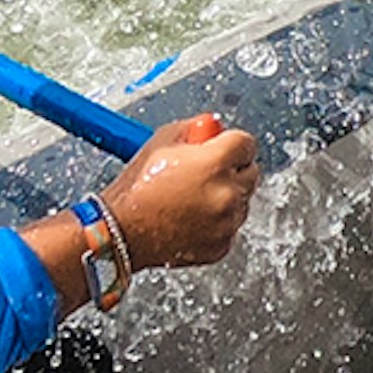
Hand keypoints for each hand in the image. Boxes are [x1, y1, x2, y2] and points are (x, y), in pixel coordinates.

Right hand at [101, 112, 258, 270]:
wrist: (120, 231)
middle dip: (232, 168)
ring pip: (242, 201)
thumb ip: (194, 129)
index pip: (247, 143)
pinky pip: (230, 227)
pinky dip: (217, 222)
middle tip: (205, 172)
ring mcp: (226, 223)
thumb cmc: (137, 187)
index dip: (230, 142)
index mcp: (216, 163)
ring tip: (191, 198)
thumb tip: (211, 127)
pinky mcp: (222, 245)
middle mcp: (227, 193)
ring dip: (226, 196)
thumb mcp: (162, 141)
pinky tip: (191, 217)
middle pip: (251, 172)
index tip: (221, 145)